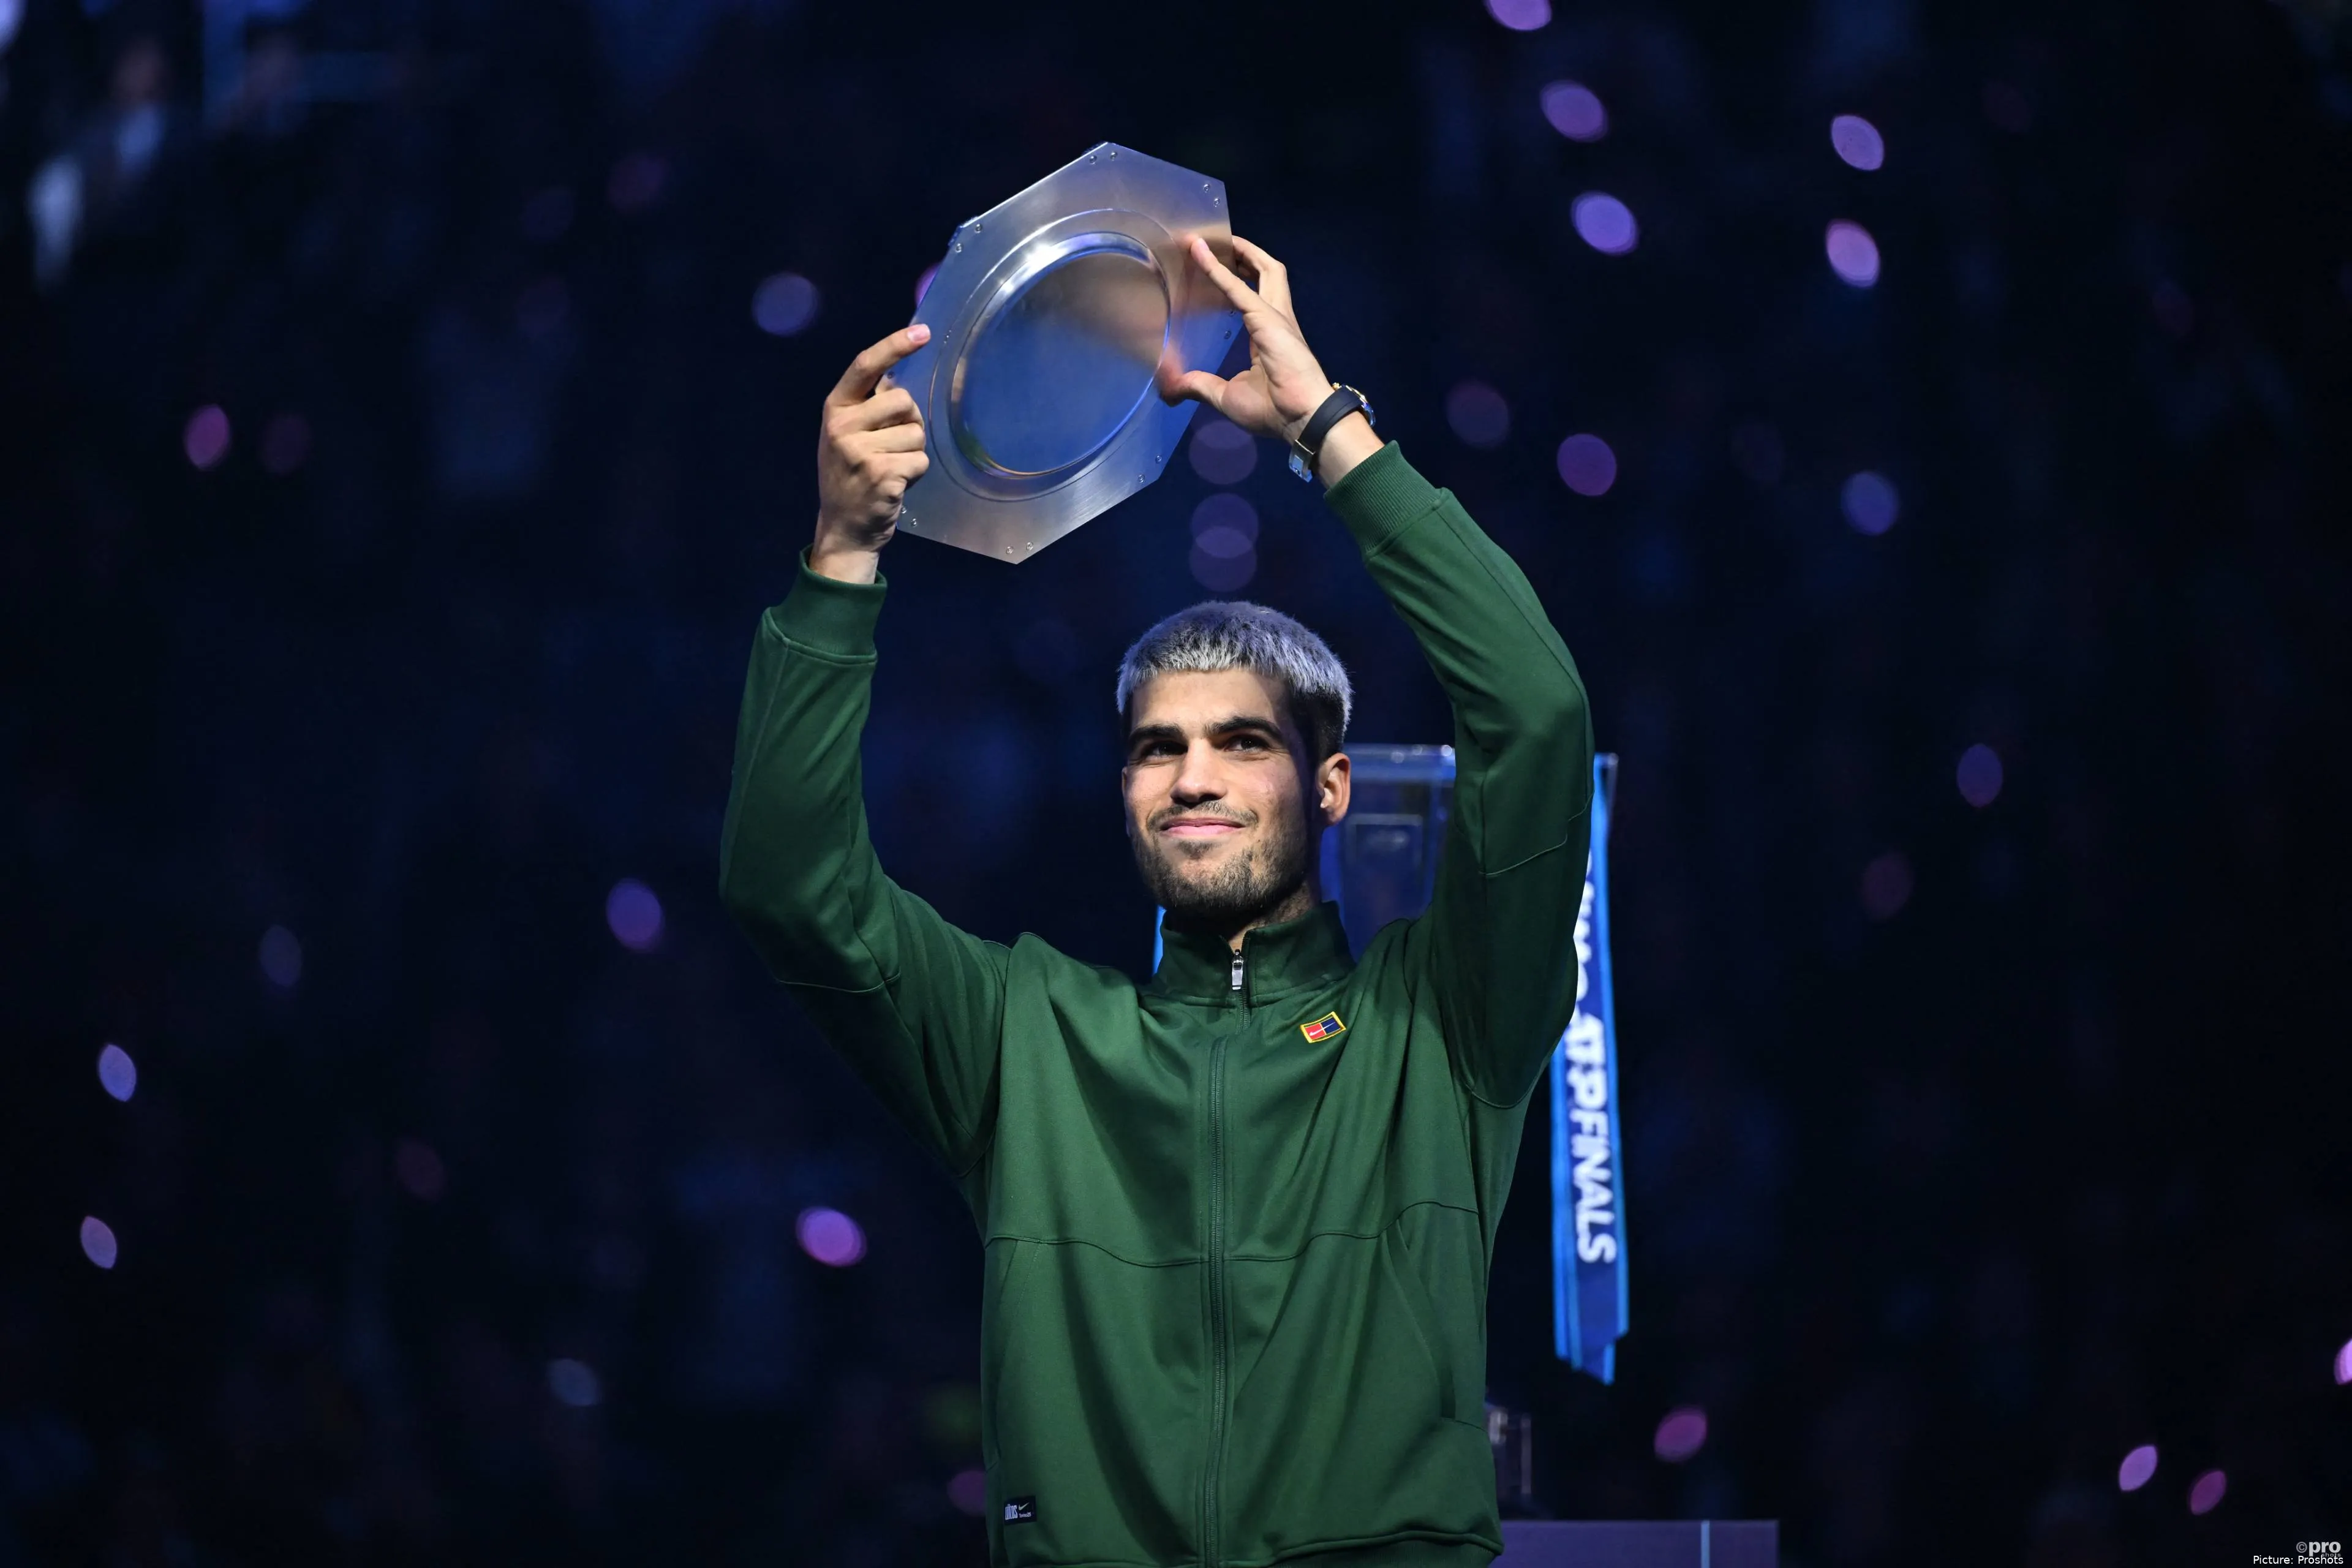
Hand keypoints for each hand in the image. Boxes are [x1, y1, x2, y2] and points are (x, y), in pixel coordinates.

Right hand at [811, 324, 931, 581]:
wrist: (843, 527)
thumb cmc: (851, 476)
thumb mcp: (846, 435)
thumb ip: (868, 407)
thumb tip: (900, 378)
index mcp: (835, 408)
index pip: (865, 366)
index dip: (895, 345)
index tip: (923, 332)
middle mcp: (842, 425)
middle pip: (903, 401)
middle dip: (909, 424)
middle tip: (891, 448)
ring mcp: (859, 450)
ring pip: (916, 434)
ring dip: (913, 453)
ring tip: (891, 469)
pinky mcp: (880, 474)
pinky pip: (920, 461)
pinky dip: (916, 474)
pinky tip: (895, 485)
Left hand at [1157, 235, 1333, 446]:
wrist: (1300, 419)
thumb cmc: (1272, 410)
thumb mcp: (1226, 396)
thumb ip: (1199, 385)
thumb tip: (1171, 387)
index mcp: (1268, 336)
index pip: (1253, 297)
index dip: (1236, 280)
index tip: (1216, 268)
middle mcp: (1277, 319)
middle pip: (1267, 273)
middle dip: (1247, 255)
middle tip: (1219, 243)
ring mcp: (1275, 316)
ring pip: (1264, 269)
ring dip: (1242, 250)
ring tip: (1215, 237)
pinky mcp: (1268, 318)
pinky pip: (1237, 287)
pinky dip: (1217, 270)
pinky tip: (1200, 254)